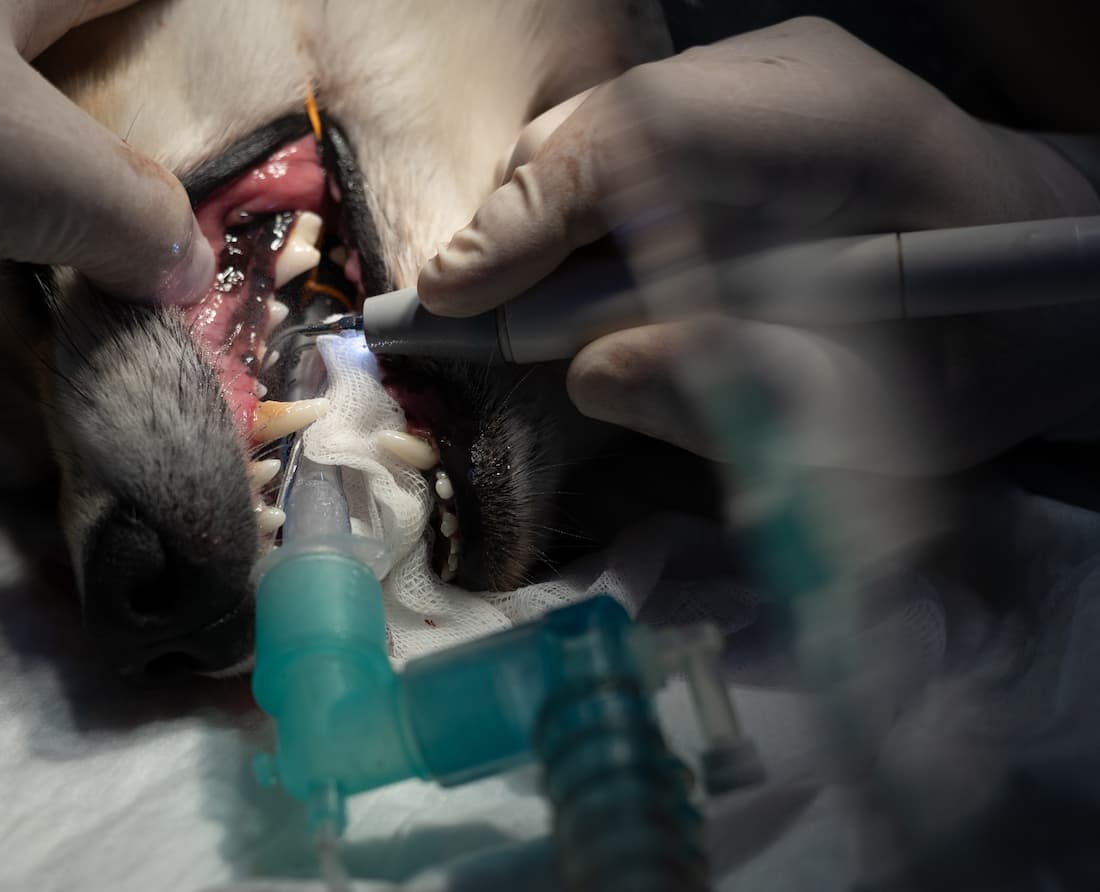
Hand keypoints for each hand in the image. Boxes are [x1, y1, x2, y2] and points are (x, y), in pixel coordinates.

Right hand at [418, 17, 1099, 472]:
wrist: (1046, 283)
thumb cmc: (982, 354)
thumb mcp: (876, 413)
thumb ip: (739, 395)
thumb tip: (592, 373)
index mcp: (844, 132)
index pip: (644, 139)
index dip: (535, 216)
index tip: (458, 298)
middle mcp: (785, 76)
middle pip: (600, 128)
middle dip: (523, 227)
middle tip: (478, 326)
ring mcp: (756, 78)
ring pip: (597, 135)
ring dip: (548, 231)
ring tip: (528, 317)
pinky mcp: (734, 102)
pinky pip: (621, 152)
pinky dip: (582, 223)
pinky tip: (590, 286)